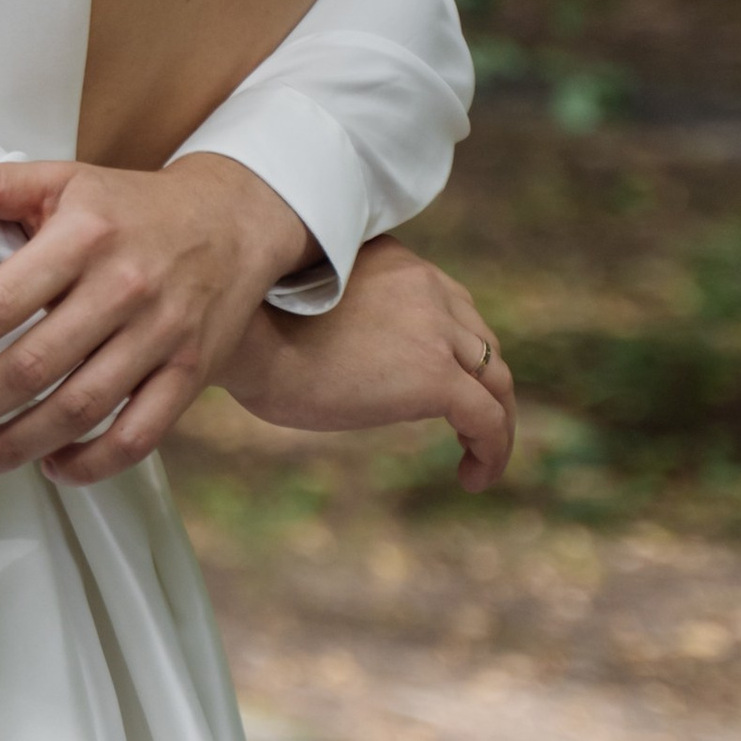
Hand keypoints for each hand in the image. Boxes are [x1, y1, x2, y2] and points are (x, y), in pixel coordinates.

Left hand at [0, 151, 310, 481]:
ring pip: (82, 408)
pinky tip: (52, 467)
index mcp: (84, 237)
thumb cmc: (134, 207)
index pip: (3, 302)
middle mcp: (124, 288)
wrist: (234, 223)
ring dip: (20, 443)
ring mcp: (162, 335)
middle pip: (35, 366)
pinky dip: (93, 463)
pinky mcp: (190, 373)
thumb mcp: (66, 180)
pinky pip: (139, 434)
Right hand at [219, 239, 514, 489]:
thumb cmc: (249, 327)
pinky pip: (487, 418)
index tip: (443, 382)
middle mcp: (424, 286)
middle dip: (482, 383)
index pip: (447, 304)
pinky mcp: (435, 377)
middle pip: (479, 338)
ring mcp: (434, 330)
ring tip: (478, 458)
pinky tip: (474, 479)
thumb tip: (347, 363)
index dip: (453, 348)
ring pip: (494, 378)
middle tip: (470, 425)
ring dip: (495, 419)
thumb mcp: (308, 302)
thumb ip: (344, 319)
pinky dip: (492, 450)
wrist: (245, 337)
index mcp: (393, 262)